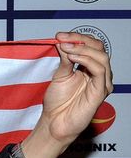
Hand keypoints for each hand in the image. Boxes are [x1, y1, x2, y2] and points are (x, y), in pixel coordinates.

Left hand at [20, 32, 113, 157]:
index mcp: (90, 68)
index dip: (77, 37)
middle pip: (99, 48)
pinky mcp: (101, 91)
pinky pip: (99, 71)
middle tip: (62, 38)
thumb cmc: (58, 102)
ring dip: (82, 49)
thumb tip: (63, 41)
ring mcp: (102, 82)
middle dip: (79, 40)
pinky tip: (72, 58)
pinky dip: (86, 60)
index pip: (91, 45)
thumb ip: (64, 59)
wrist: (55, 122)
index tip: (59, 35)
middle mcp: (99, 74)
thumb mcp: (59, 75)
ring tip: (65, 48)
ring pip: (101, 57)